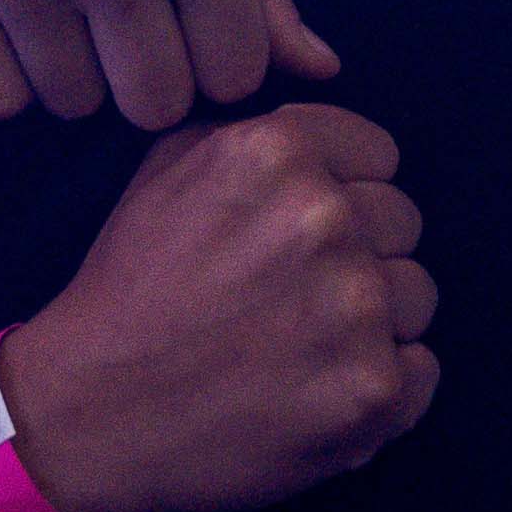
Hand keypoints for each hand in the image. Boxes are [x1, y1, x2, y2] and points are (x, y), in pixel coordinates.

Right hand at [0, 0, 339, 124]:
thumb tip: (320, 69)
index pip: (236, 73)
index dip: (217, 59)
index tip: (190, 26)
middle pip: (156, 104)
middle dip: (149, 76)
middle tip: (123, 20)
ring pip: (73, 106)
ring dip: (74, 72)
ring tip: (60, 1)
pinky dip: (9, 75)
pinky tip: (11, 17)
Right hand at [8, 105, 436, 511]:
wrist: (89, 416)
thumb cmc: (131, 290)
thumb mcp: (167, 167)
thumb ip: (253, 129)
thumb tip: (321, 95)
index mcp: (278, 152)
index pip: (381, 159)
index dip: (346, 196)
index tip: (301, 238)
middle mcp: (323, 219)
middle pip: (404, 223)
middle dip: (359, 257)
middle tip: (290, 299)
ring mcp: (354, 308)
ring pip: (417, 296)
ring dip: (375, 323)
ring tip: (300, 348)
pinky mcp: (371, 390)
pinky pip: (422, 371)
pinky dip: (382, 387)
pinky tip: (317, 394)